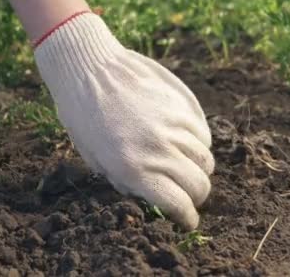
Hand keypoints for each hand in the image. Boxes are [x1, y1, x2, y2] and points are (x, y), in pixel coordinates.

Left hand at [35, 12, 213, 229]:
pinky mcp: (182, 105)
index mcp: (134, 169)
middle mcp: (159, 150)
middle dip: (196, 196)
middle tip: (188, 194)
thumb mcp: (97, 160)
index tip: (188, 220)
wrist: (88, 70)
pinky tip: (185, 141)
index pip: (179, 205)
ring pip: (205, 159)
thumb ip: (128, 181)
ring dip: (199, 169)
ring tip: (186, 166)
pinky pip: (203, 133)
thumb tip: (153, 194)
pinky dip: (199, 143)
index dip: (188, 218)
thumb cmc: (84, 117)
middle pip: (199, 185)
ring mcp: (174, 125)